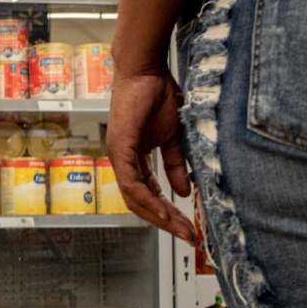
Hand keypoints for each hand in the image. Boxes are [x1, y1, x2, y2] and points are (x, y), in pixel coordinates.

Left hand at [108, 71, 196, 243]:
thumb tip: (182, 191)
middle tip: (188, 237)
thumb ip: (176, 165)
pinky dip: (150, 199)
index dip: (168, 213)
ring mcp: (118, 156)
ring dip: (159, 216)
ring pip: (135, 198)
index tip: (188, 227)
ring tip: (181, 229)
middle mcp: (123, 161)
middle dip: (165, 222)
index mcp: (134, 159)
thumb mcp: (173, 137)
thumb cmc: (157, 96)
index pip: (148, 194)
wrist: (147, 70)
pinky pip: (133, 183)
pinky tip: (166, 210)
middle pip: (140, 203)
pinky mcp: (120, 148)